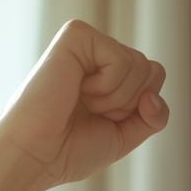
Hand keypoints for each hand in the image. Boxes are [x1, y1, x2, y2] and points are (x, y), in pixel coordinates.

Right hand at [0, 19, 169, 190]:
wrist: (35, 156)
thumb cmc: (70, 150)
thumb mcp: (125, 136)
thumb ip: (154, 117)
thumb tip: (153, 96)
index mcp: (108, 73)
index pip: (156, 76)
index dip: (141, 107)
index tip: (106, 120)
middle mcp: (98, 53)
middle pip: (152, 70)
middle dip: (130, 104)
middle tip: (92, 112)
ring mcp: (87, 42)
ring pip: (140, 64)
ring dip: (116, 98)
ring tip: (82, 102)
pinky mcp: (76, 35)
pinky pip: (120, 58)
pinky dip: (106, 85)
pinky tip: (77, 90)